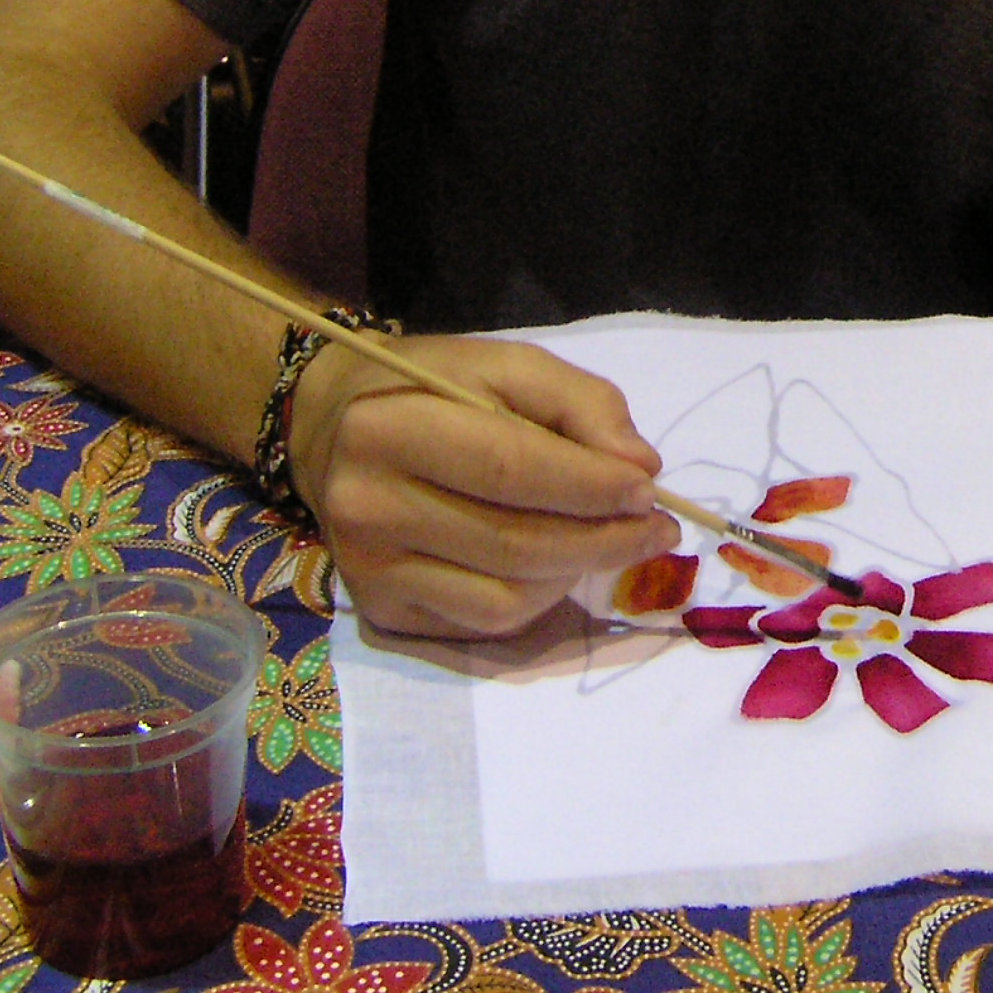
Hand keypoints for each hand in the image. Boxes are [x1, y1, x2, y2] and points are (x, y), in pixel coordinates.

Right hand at [293, 335, 671, 636]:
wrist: (333, 432)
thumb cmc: (431, 390)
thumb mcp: (504, 367)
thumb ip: (579, 403)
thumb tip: (639, 468)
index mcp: (388, 429)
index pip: (509, 469)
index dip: (590, 485)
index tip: (649, 489)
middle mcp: (366, 508)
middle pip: (514, 544)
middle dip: (604, 540)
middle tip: (659, 528)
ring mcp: (370, 571)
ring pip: (507, 597)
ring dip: (577, 572)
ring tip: (608, 539)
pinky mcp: (383, 614)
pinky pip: (487, 624)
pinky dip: (541, 599)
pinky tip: (557, 565)